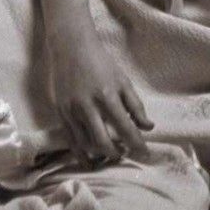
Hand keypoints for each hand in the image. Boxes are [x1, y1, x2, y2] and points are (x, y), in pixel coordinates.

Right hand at [37, 20, 152, 169]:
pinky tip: (90, 161)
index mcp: (107, 96)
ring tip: (111, 155)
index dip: (136, 144)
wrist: (71, 48)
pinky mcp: (61, 114)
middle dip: (116, 153)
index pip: (125, 128)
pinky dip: (80, 154)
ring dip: (100, 155)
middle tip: (125, 154)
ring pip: (86, 144)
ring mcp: (72, 111)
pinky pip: (71, 141)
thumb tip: (148, 127)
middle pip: (103, 142)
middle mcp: (88, 106)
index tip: (145, 154)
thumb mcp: (123, 80)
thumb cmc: (101, 63)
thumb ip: (136, 105)